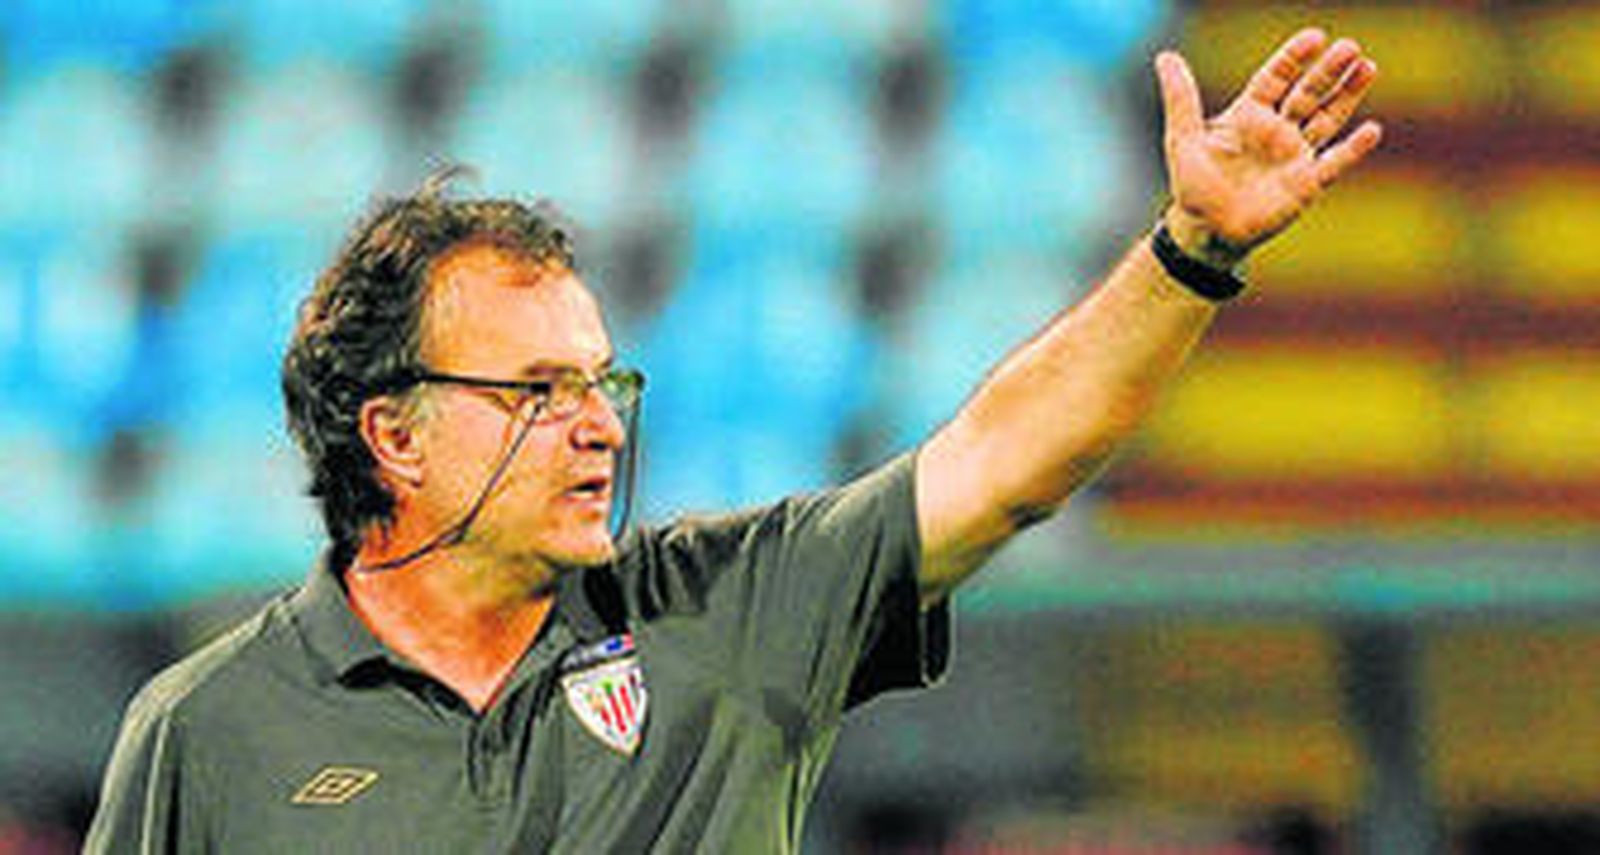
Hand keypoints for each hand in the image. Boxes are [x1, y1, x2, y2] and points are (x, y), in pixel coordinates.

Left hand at [1156, 28, 1382, 267]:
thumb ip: (1180, 98)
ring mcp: (1294, 155)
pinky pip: (1333, 163)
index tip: (1314, 37)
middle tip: (1350, 47)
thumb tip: (1165, 56)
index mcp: (1250, 114)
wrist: (1205, 231)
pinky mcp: (1306, 183)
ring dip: (1347, 95)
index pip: (1276, 77)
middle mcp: (1277, 129)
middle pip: (1308, 92)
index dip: (1294, 58)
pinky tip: (1371, 130)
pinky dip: (1352, 149)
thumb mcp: (1182, 139)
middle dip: (1328, 71)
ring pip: (1326, 118)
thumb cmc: (1194, 186)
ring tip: (1367, 67)